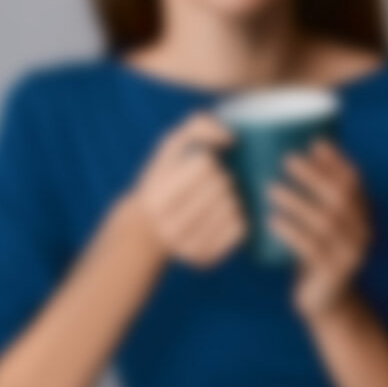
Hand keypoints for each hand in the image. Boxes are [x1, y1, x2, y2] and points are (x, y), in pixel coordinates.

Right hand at [127, 113, 244, 267]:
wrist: (146, 228)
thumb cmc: (164, 179)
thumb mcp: (171, 147)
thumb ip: (197, 127)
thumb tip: (231, 137)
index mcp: (158, 195)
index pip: (205, 165)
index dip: (207, 161)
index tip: (199, 167)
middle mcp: (170, 225)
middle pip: (222, 186)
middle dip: (221, 179)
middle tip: (211, 183)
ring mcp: (187, 246)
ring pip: (233, 207)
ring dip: (231, 198)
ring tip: (216, 199)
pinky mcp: (205, 259)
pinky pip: (240, 229)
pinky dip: (238, 217)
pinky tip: (223, 215)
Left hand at [268, 140, 371, 317]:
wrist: (327, 304)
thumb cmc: (316, 256)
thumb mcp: (321, 226)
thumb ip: (317, 200)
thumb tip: (287, 159)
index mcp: (362, 215)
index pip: (354, 182)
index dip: (336, 161)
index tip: (314, 142)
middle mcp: (362, 231)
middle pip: (340, 197)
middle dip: (315, 175)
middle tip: (287, 160)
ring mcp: (350, 253)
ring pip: (325, 221)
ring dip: (298, 201)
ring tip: (272, 188)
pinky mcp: (333, 273)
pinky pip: (311, 248)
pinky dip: (291, 231)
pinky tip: (272, 221)